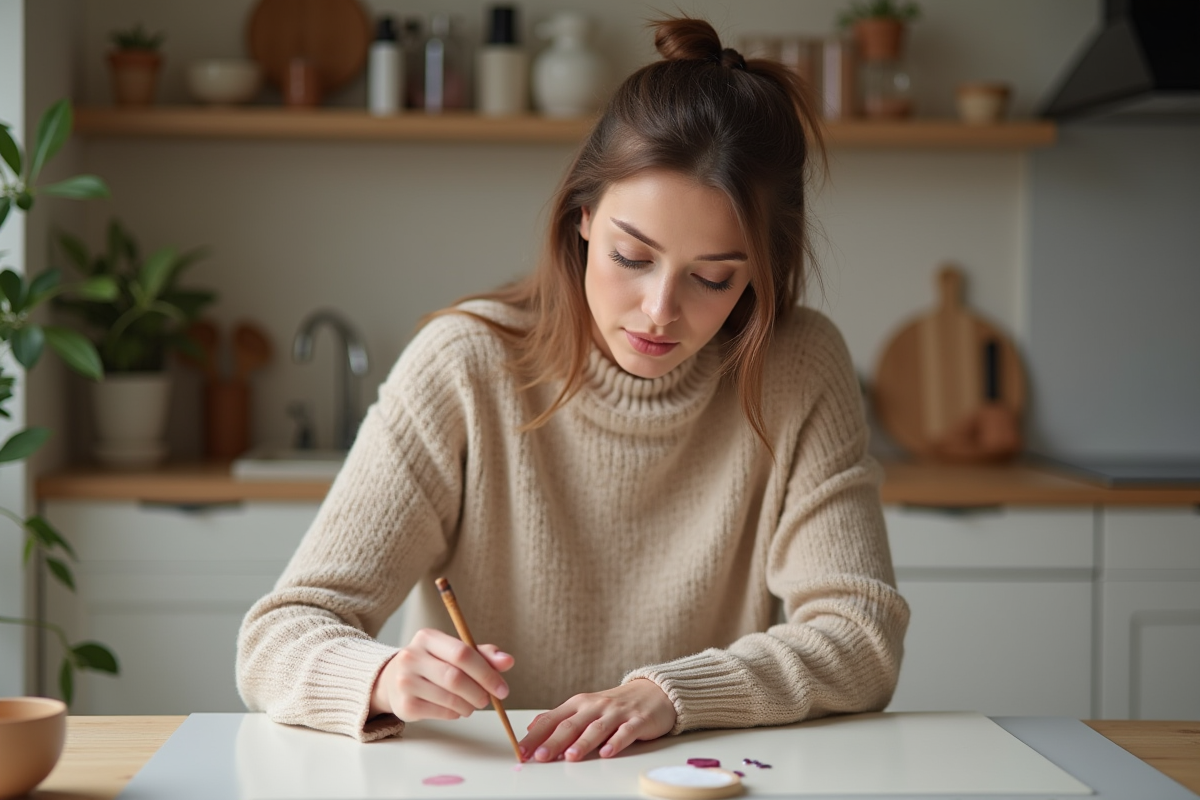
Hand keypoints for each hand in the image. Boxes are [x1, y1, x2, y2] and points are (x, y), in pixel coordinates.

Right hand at [369, 628, 513, 721]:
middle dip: (479, 692)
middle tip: (488, 700)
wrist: (393, 680)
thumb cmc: (433, 663)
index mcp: (427, 637)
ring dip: (469, 705)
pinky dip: (455, 713)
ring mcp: (404, 682)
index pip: (462, 653)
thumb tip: (508, 661)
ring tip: (473, 704)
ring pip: (449, 698)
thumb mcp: (454, 652)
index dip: (486, 672)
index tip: (502, 688)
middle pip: (455, 677)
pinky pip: (440, 712)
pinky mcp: (404, 705)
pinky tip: (457, 709)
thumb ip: (483, 655)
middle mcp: (411, 656)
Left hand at [518, 678, 676, 761]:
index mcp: (580, 703)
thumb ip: (561, 717)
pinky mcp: (638, 721)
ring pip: (597, 728)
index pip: (553, 719)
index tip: (521, 750)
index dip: (536, 735)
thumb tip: (533, 727)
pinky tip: (607, 752)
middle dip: (554, 741)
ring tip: (570, 756)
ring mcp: (617, 713)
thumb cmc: (616, 704)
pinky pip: (626, 732)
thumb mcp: (586, 707)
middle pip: (571, 725)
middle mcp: (596, 706)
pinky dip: (616, 742)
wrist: (654, 692)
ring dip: (583, 743)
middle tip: (539, 756)